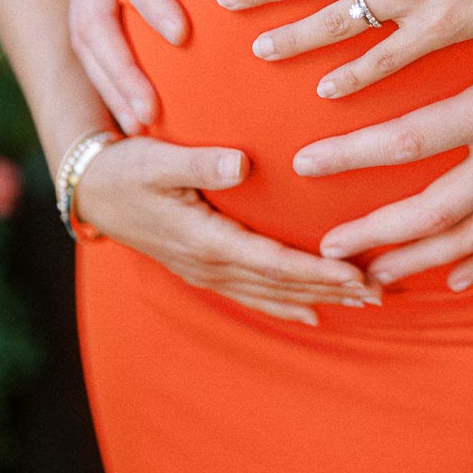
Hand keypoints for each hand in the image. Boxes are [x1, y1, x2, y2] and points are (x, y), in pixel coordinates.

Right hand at [65, 0, 187, 133]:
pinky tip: (141, 105)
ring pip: (89, 38)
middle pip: (93, 23)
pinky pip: (96, 33)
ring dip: (113, 83)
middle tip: (152, 115)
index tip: (183, 35)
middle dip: (120, 71)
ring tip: (146, 126)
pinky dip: (111, 72)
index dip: (151, 1)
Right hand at [76, 137, 380, 324]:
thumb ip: (201, 164)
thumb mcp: (159, 158)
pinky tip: (313, 313)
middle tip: (381, 292)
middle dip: (333, 289)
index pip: (274, 261)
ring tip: (362, 302)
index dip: (318, 270)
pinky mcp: (204, 269)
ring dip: (319, 298)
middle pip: (282, 283)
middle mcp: (209, 264)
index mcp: (205, 239)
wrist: (91, 190)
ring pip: (272, 293)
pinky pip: (253, 294)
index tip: (357, 273)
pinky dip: (287, 304)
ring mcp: (206, 271)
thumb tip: (241, 165)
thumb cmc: (128, 167)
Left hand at [285, 0, 472, 289]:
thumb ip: (470, 14)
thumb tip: (402, 5)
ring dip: (420, 260)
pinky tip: (454, 277)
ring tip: (373, 275)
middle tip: (327, 250)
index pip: (410, 140)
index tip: (308, 163)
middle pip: (434, 211)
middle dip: (376, 234)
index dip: (353, 156)